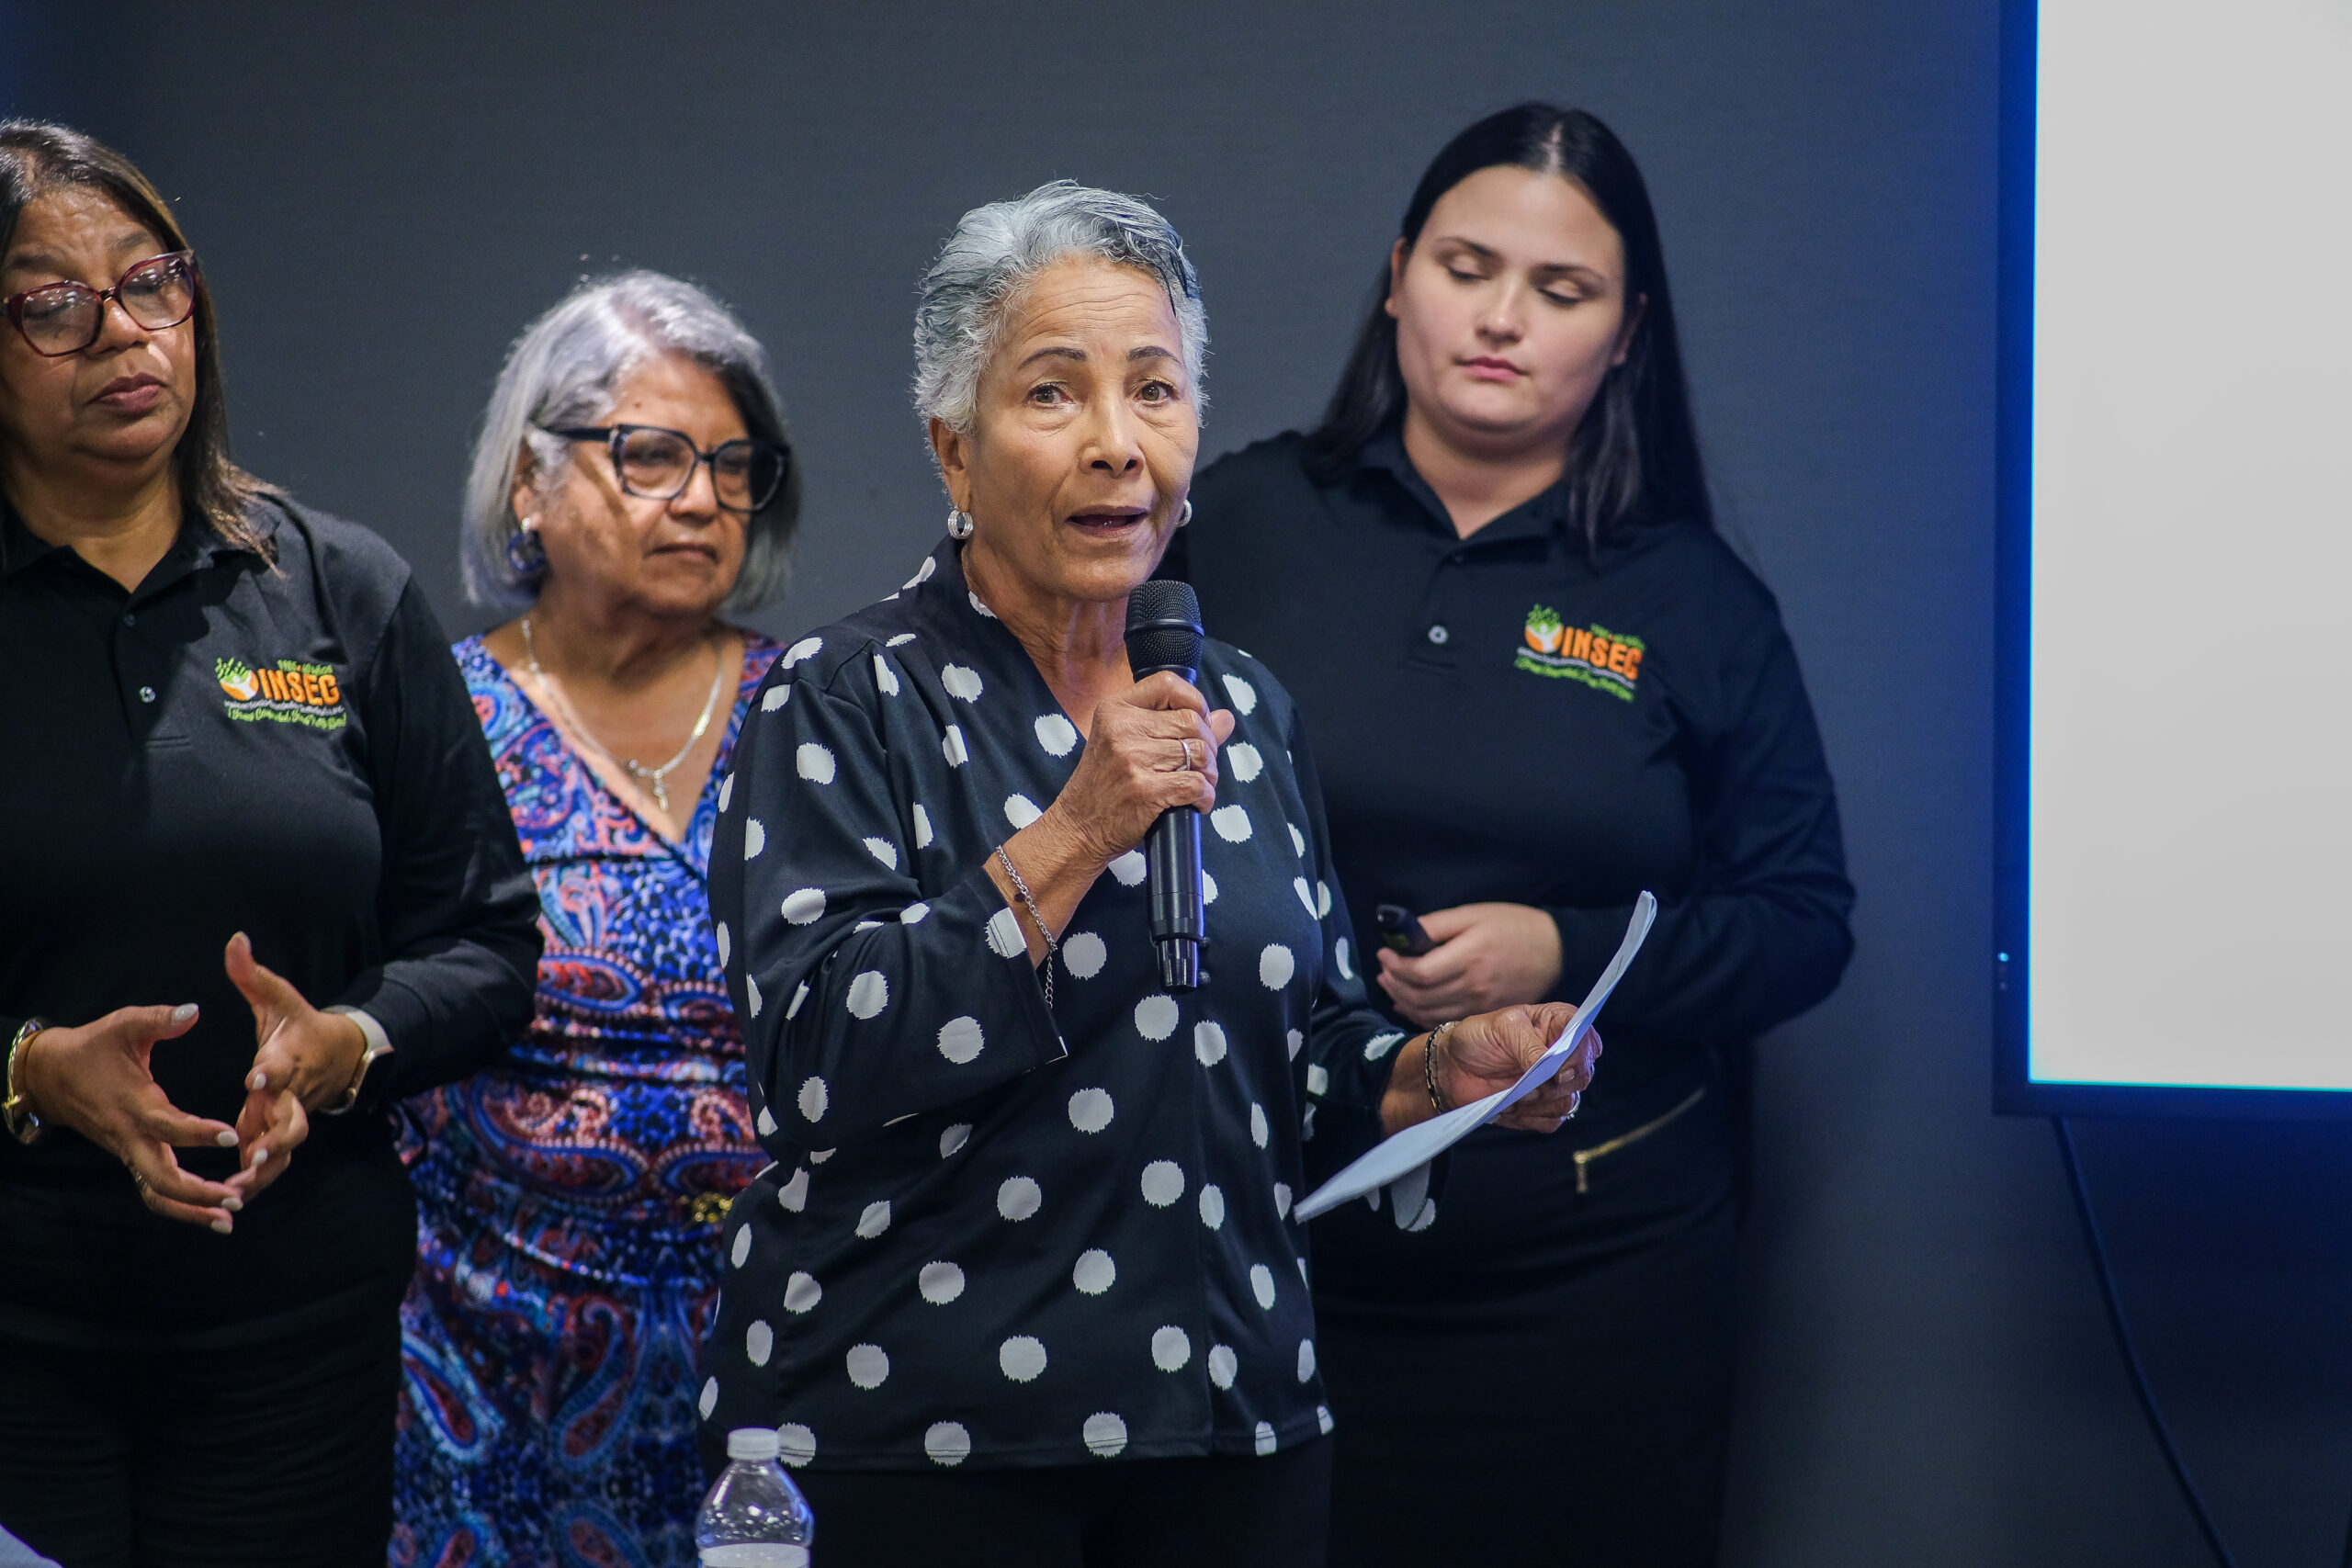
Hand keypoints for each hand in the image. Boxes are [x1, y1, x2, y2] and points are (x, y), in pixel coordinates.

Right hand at [11, 1004, 247, 1230]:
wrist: (51, 1076)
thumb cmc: (93, 1047)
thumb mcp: (123, 1025)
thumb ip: (158, 1019)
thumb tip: (193, 1010)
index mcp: (134, 1104)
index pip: (167, 1125)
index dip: (197, 1132)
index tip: (230, 1135)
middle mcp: (131, 1136)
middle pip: (160, 1178)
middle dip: (198, 1192)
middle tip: (237, 1196)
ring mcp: (129, 1151)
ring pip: (156, 1193)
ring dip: (191, 1210)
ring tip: (229, 1219)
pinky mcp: (130, 1157)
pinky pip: (153, 1190)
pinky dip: (180, 1205)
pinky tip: (210, 1213)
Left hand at [224, 932, 367, 1200]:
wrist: (340, 1056)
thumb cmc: (302, 1026)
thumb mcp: (280, 998)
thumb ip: (252, 974)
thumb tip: (235, 938)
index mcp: (287, 1059)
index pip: (281, 1065)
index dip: (270, 1072)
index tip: (255, 1077)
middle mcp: (291, 1093)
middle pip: (292, 1119)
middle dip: (278, 1136)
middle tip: (259, 1152)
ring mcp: (289, 1117)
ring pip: (284, 1149)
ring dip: (265, 1169)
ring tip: (240, 1188)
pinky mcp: (279, 1134)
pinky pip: (272, 1162)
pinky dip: (256, 1181)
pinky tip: (230, 1198)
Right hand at [1044, 671, 1236, 865]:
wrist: (1078, 828)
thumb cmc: (1105, 786)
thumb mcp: (1127, 744)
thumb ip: (1175, 727)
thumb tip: (1226, 717)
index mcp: (1115, 709)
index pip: (1168, 684)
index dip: (1195, 701)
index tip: (1199, 723)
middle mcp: (1121, 728)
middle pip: (1191, 721)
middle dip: (1209, 746)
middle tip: (1201, 765)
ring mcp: (1132, 759)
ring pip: (1199, 753)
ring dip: (1209, 774)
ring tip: (1198, 784)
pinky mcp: (1145, 790)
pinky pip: (1197, 784)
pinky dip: (1206, 796)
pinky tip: (1196, 803)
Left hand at [1375, 902, 1563, 1027]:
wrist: (1555, 952)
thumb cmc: (1512, 926)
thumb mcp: (1474, 914)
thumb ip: (1437, 925)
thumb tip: (1403, 934)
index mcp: (1470, 956)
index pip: (1421, 973)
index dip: (1396, 965)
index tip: (1385, 952)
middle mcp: (1474, 986)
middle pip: (1420, 996)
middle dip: (1394, 983)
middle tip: (1384, 968)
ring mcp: (1480, 1005)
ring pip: (1428, 1013)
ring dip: (1402, 1000)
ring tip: (1391, 983)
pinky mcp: (1484, 1014)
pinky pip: (1444, 1021)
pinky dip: (1420, 1015)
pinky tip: (1409, 1004)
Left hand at [1379, 1002, 1599, 1135]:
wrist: (1452, 1068)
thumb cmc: (1477, 1038)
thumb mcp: (1502, 1028)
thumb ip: (1530, 1046)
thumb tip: (1552, 1070)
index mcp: (1559, 1024)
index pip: (1587, 1040)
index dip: (1578, 1057)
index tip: (1557, 1070)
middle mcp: (1563, 1054)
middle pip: (1583, 1076)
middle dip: (1553, 1084)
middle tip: (1524, 1082)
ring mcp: (1555, 1083)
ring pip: (1569, 1101)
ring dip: (1538, 1102)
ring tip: (1512, 1093)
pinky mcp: (1543, 1107)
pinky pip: (1553, 1121)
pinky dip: (1531, 1117)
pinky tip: (1511, 1105)